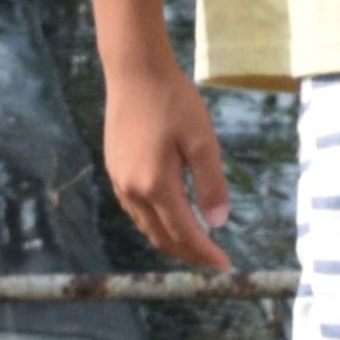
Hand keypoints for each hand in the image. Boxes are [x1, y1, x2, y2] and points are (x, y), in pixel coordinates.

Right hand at [102, 60, 231, 272]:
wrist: (135, 72)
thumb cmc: (174, 101)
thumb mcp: (203, 141)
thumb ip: (211, 184)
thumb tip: (218, 223)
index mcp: (157, 185)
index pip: (184, 233)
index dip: (205, 253)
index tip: (225, 267)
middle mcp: (132, 190)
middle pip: (162, 237)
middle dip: (188, 253)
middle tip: (212, 260)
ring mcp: (119, 181)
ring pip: (146, 226)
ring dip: (170, 240)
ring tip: (195, 243)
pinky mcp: (114, 169)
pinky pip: (135, 210)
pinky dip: (155, 223)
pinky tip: (169, 216)